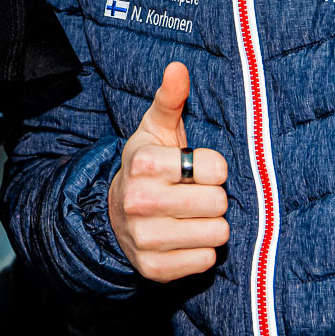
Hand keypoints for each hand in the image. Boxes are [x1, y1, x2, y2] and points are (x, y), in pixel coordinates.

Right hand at [108, 62, 228, 281]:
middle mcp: (139, 201)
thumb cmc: (149, 166)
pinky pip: (205, 261)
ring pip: (216, 234)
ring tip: (189, 215)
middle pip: (219, 203)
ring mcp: (145, 238)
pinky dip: (200, 251)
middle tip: (192, 194)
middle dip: (212, 198)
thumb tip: (178, 67)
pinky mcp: (153, 269)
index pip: (216, 168)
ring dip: (209, 225)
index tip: (194, 168)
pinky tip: (182, 238)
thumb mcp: (156, 129)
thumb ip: (170, 98)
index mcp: (144, 163)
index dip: (212, 168)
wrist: (115, 212)